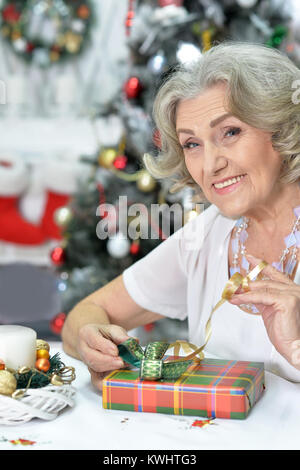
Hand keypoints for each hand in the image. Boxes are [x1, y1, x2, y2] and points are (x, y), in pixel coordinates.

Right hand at [77, 323, 130, 389]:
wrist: (98, 340)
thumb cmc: (104, 334)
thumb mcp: (114, 330)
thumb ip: (121, 335)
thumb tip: (133, 341)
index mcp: (87, 333)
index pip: (94, 340)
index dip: (105, 347)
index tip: (116, 351)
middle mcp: (83, 348)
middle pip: (92, 357)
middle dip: (108, 361)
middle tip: (121, 361)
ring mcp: (86, 361)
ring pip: (95, 368)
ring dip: (110, 369)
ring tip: (122, 365)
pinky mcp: (91, 372)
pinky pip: (96, 380)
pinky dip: (107, 380)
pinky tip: (117, 377)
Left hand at [228, 254, 299, 368]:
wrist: (294, 347)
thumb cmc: (285, 332)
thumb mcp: (270, 311)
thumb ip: (262, 300)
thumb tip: (247, 293)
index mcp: (291, 290)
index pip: (274, 274)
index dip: (261, 265)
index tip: (249, 258)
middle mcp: (294, 289)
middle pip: (265, 282)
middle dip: (245, 285)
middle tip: (231, 286)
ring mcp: (292, 294)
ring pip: (262, 289)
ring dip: (243, 292)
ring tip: (231, 294)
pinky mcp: (287, 301)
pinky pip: (261, 297)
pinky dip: (246, 298)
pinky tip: (236, 299)